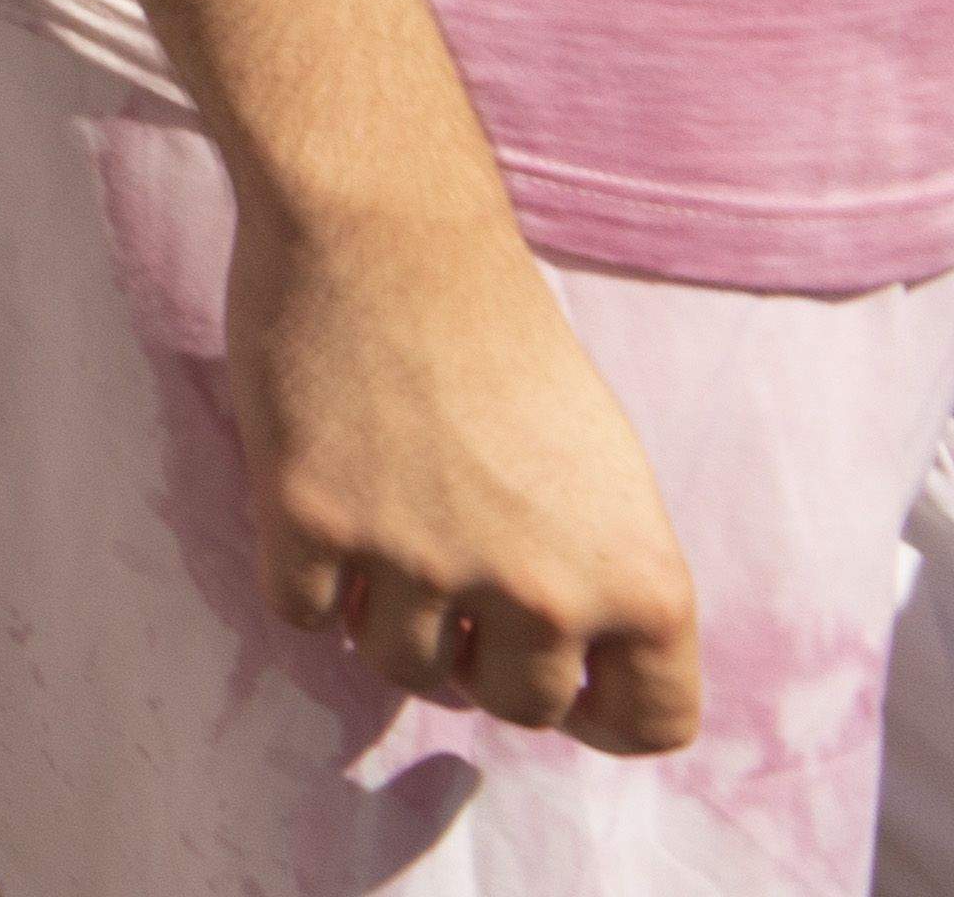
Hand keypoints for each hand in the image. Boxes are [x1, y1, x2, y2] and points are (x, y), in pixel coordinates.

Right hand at [222, 199, 704, 753]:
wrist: (390, 229)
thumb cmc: (503, 337)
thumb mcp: (604, 472)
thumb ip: (601, 580)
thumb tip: (566, 675)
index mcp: (638, 578)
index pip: (652, 725)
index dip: (603, 706)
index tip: (560, 668)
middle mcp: (540, 592)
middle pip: (514, 707)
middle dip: (480, 656)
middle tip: (452, 572)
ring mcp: (421, 564)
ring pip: (401, 668)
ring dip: (386, 616)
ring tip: (382, 529)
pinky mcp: (311, 523)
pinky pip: (301, 615)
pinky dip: (304, 576)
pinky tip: (316, 505)